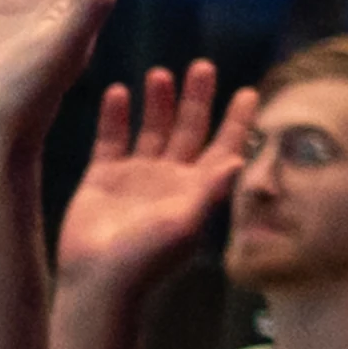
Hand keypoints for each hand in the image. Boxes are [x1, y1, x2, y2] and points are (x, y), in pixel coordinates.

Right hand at [54, 62, 258, 295]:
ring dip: (158, 102)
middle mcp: (169, 181)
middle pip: (189, 130)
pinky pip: (111, 139)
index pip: (223, 148)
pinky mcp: (102, 179)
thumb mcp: (185, 224)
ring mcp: (136, 178)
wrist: (98, 282)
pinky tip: (119, 91)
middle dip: (197, 99)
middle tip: (203, 66)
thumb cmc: (146, 260)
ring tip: (160, 73)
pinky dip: (115, 115)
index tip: (249, 91)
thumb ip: (210, 190)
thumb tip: (238, 160)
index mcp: (195, 191)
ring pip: (152, 129)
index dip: (237, 122)